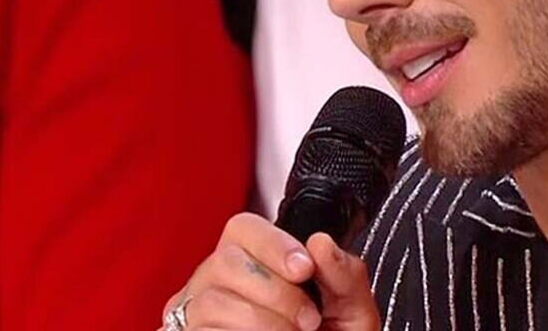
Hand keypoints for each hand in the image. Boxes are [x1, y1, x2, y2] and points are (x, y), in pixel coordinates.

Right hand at [161, 212, 380, 330]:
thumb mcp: (351, 308)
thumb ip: (344, 273)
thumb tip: (321, 243)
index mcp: (256, 257)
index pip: (243, 228)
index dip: (273, 244)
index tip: (304, 269)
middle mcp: (218, 279)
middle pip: (225, 262)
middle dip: (275, 290)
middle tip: (308, 318)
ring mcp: (197, 312)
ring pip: (213, 301)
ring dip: (262, 320)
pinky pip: (204, 330)